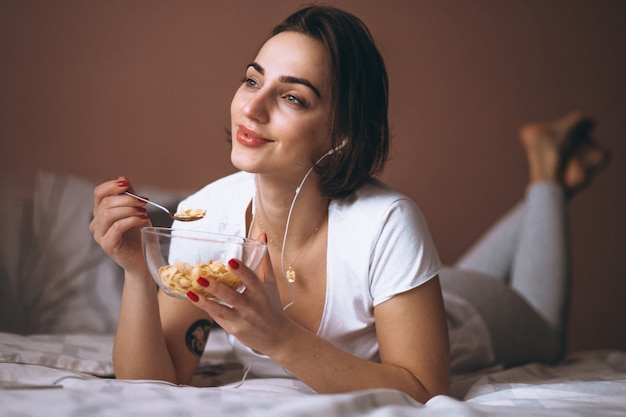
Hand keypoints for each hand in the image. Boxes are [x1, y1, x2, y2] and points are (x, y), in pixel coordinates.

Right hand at [89, 177, 151, 274]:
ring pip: (109, 214)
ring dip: (129, 209)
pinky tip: (142, 219)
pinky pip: (116, 227)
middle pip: (106, 202)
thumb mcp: (136, 210)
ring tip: (143, 211)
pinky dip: (131, 220)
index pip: (99, 193)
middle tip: (144, 201)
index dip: (111, 186)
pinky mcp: (107, 245)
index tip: (127, 185)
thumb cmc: (139, 235)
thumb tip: (122, 178)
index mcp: (101, 212)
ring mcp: (100, 235)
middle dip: (127, 199)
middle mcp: (96, 223)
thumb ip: (129, 196)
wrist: (143, 259)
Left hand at [186, 237, 294, 355]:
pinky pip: (218, 317)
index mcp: (262, 292)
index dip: (241, 270)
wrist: (277, 336)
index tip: (231, 261)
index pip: (252, 279)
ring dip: (206, 301)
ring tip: (192, 291)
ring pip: (222, 309)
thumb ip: (264, 260)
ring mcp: (242, 319)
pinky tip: (194, 299)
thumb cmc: (272, 305)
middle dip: (217, 288)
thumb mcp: (271, 283)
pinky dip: (206, 308)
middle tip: (202, 278)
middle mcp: (252, 306)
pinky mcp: (234, 329)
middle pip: (233, 296)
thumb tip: (262, 236)